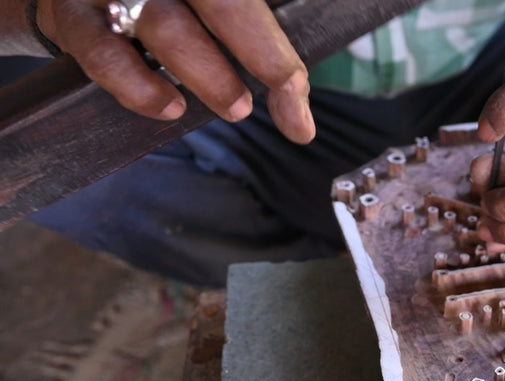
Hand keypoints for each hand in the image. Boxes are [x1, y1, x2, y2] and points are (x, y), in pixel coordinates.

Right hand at [37, 0, 314, 142]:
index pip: (243, 1)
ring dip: (205, 74)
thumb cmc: (172, 2)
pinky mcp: (69, 13)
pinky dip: (137, 87)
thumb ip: (252, 33)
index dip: (274, 50)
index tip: (296, 93)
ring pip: (162, 25)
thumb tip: (296, 103)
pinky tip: (167, 107)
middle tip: (272, 95)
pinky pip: (103, 52)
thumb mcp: (213, 6)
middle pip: (218, 2)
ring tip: (234, 107)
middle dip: (255, 53)